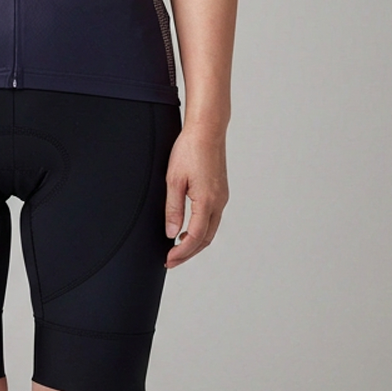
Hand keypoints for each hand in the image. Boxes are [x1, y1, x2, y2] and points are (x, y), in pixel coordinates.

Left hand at [164, 124, 228, 267]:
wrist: (207, 130)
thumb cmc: (189, 149)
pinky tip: (189, 229)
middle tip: (171, 260)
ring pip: (211, 230)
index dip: (182, 252)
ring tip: (177, 248)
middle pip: (206, 239)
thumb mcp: (174, 179)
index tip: (169, 260)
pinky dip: (201, 230)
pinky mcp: (221, 192)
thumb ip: (173, 208)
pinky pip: (213, 218)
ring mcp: (222, 197)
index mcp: (207, 201)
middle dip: (188, 253)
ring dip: (195, 242)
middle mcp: (219, 202)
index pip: (195, 237)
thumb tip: (171, 232)